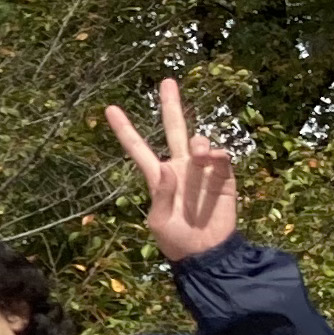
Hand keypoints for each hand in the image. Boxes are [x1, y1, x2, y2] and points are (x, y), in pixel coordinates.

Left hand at [108, 76, 240, 263]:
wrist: (207, 252)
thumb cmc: (176, 240)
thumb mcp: (159, 222)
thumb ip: (161, 195)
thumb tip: (169, 167)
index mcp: (158, 177)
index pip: (138, 148)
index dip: (125, 129)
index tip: (110, 109)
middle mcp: (180, 168)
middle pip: (173, 129)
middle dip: (171, 105)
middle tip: (167, 81)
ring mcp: (201, 171)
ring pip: (198, 142)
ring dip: (198, 142)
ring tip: (199, 153)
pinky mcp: (223, 178)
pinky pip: (221, 158)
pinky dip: (218, 154)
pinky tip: (214, 159)